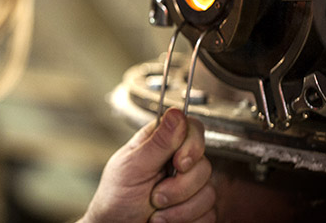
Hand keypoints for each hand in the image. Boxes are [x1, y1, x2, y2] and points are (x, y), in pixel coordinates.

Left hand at [79, 108, 215, 221]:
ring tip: (156, 214)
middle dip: (179, 187)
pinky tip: (166, 221)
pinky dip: (186, 221)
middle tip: (155, 196)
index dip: (192, 145)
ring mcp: (189, 187)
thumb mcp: (132, 168)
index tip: (178, 163)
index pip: (192, 129)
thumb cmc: (115, 199)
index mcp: (160, 143)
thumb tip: (176, 113)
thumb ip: (157, 142)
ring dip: (180, 209)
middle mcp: (177, 162)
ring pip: (209, 191)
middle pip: (204, 164)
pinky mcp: (197, 210)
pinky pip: (210, 213)